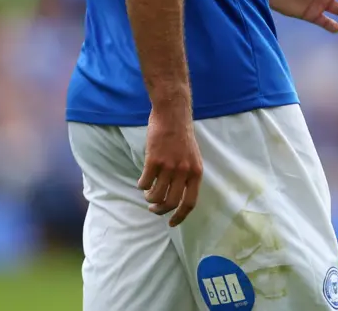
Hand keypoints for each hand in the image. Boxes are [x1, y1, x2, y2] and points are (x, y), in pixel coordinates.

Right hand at [137, 107, 202, 227]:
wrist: (173, 113)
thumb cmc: (182, 134)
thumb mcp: (192, 156)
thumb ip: (187, 174)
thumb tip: (177, 194)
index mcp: (196, 172)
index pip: (190, 203)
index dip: (180, 216)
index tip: (171, 223)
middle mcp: (184, 172)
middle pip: (171, 202)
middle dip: (160, 210)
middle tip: (154, 208)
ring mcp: (169, 166)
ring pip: (156, 195)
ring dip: (149, 197)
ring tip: (147, 192)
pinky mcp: (154, 160)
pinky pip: (145, 182)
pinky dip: (142, 185)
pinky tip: (142, 180)